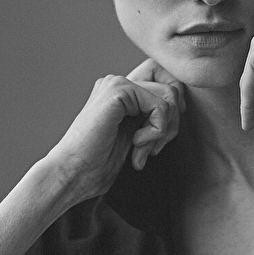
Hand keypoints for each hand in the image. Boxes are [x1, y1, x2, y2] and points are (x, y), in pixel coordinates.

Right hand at [46, 58, 183, 201]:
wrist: (72, 173)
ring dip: (163, 131)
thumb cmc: (99, 163)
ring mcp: (117, 83)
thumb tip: (181, 106)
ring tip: (141, 149)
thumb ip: (153, 118)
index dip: (175, 108)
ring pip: (170, 96)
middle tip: (151, 149)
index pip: (167, 81)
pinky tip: (136, 144)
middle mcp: (118, 82)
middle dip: (172, 124)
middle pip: (173, 88)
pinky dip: (156, 131)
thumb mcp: (136, 136)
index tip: (163, 136)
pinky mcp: (118, 90)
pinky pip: (161, 106)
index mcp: (121, 92)